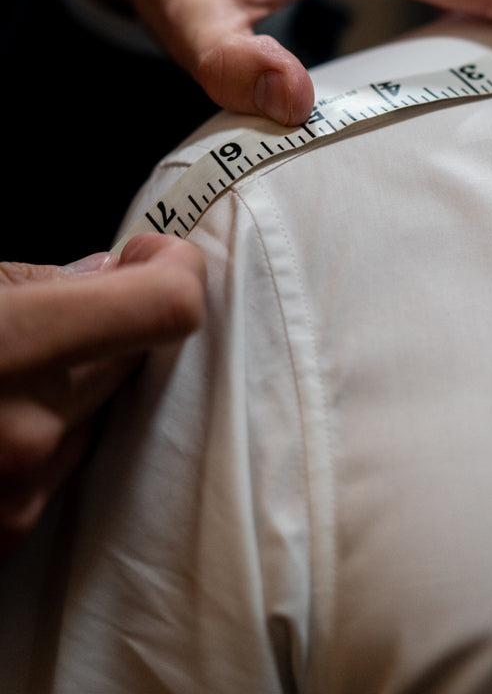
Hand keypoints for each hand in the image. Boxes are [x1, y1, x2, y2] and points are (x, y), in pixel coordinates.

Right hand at [0, 234, 204, 554]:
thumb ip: (33, 282)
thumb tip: (104, 274)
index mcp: (11, 348)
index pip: (168, 308)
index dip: (174, 269)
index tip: (150, 256)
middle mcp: (29, 433)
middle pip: (139, 359)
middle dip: (115, 326)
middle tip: (65, 308)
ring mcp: (20, 496)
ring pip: (104, 415)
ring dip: (77, 387)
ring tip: (8, 373)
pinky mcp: (8, 536)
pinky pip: (63, 464)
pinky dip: (45, 435)